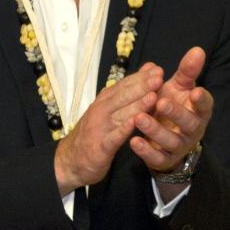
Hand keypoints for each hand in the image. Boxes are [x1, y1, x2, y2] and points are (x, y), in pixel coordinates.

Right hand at [54, 63, 163, 192]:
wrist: (70, 160)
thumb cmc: (95, 132)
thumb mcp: (109, 108)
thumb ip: (128, 91)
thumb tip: (148, 69)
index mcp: (105, 101)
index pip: (124, 86)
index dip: (141, 77)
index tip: (157, 70)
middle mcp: (101, 111)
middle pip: (123, 97)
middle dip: (142, 86)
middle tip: (159, 78)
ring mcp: (100, 129)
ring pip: (120, 115)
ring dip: (137, 106)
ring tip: (153, 97)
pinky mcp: (99, 147)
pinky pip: (112, 138)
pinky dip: (122, 130)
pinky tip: (134, 124)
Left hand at [130, 46, 213, 173]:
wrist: (164, 136)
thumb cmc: (173, 105)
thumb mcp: (179, 87)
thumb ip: (187, 71)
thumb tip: (198, 49)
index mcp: (198, 111)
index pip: (205, 106)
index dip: (202, 100)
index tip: (195, 91)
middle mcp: (192, 130)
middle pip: (189, 124)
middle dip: (176, 113)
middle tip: (161, 102)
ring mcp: (178, 146)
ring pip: (170, 141)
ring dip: (155, 130)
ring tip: (139, 118)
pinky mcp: (164, 159)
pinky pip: (157, 158)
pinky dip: (145, 151)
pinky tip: (133, 141)